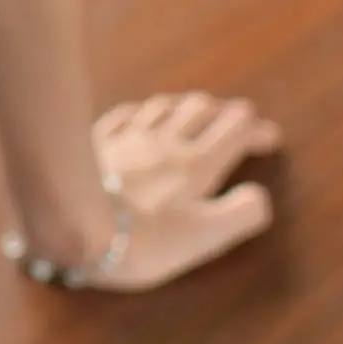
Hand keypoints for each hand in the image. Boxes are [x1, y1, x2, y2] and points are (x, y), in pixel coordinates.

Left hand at [77, 90, 283, 292]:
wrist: (73, 222)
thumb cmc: (143, 238)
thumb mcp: (204, 237)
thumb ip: (239, 215)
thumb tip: (261, 198)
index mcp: (196, 164)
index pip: (234, 133)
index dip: (255, 131)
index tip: (269, 136)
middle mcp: (165, 141)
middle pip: (200, 110)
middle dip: (224, 112)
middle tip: (237, 119)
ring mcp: (128, 137)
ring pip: (164, 107)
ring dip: (186, 105)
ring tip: (195, 108)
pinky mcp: (97, 140)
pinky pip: (125, 115)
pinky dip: (142, 112)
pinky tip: (139, 114)